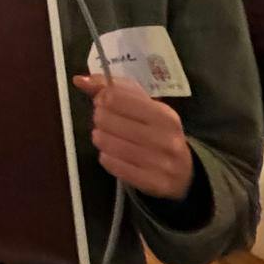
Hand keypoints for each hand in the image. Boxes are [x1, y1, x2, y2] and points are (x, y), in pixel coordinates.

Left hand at [74, 74, 193, 199]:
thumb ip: (112, 89)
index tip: (102, 102)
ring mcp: (161, 163)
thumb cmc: (157, 131)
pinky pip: (116, 167)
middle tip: (101, 120)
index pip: (117, 98)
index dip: (102, 98)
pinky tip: (108, 154)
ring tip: (101, 136)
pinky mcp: (154, 183)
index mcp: (165, 115)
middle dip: (99, 119)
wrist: (184, 172)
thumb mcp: (143, 107)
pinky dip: (106, 158)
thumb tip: (79, 80)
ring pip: (111, 145)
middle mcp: (165, 138)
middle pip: (109, 121)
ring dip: (99, 138)